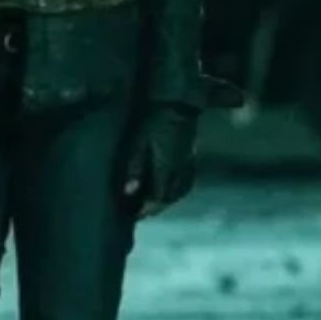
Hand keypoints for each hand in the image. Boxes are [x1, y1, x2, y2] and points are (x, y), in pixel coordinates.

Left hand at [122, 103, 197, 218]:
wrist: (177, 103)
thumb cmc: (153, 122)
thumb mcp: (138, 144)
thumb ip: (134, 168)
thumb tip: (128, 192)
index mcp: (165, 171)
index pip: (156, 199)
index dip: (144, 210)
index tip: (133, 215)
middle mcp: (179, 172)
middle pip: (168, 198)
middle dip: (155, 207)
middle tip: (141, 212)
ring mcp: (187, 164)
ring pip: (179, 191)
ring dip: (166, 200)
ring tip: (154, 203)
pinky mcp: (192, 157)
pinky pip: (186, 181)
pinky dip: (177, 190)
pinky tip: (170, 187)